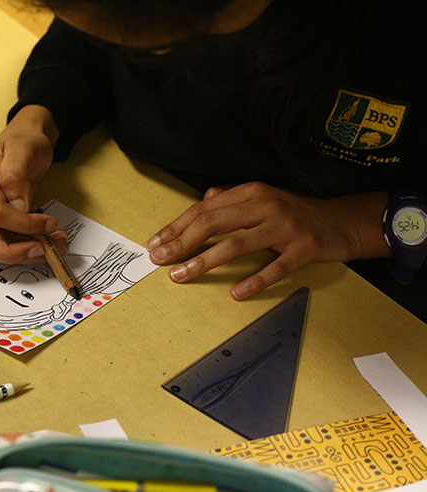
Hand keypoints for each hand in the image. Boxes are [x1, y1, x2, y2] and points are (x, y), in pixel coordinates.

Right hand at [0, 105, 66, 263]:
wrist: (23, 143)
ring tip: (51, 248)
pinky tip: (43, 244)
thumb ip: (17, 175)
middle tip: (41, 252)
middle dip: (11, 252)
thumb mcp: (24, 149)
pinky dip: (22, 249)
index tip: (49, 224)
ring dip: (20, 254)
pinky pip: (0, 243)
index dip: (23, 224)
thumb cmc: (22, 143)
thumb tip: (18, 207)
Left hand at [146, 182, 388, 299]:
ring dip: (204, 261)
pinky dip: (255, 280)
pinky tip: (235, 293)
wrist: (342, 221)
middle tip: (160, 260)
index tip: (156, 244)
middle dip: (181, 243)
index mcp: (251, 192)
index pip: (204, 209)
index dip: (177, 227)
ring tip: (181, 276)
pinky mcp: (304, 248)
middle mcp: (265, 206)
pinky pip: (275, 267)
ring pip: (237, 244)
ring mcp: (285, 227)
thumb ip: (232, 199)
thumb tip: (203, 200)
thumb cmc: (295, 212)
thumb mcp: (263, 198)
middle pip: (213, 223)